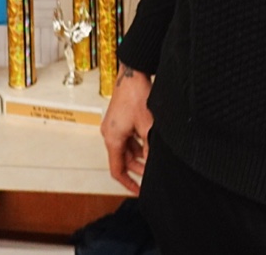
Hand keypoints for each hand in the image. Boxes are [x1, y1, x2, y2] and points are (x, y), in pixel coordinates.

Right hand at [100, 63, 152, 194]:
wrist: (133, 73)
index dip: (128, 183)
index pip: (117, 169)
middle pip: (123, 159)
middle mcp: (110, 133)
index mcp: (112, 138)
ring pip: (127, 149)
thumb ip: (150, 147)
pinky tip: (151, 143)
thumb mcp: (147, 126)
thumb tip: (155, 162)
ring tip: (155, 159)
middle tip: (152, 176)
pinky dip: (138, 143)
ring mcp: (114, 126)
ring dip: (140, 155)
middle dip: (138, 168)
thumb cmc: (136, 95)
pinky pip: (128, 138)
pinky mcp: (120, 119)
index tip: (138, 191)